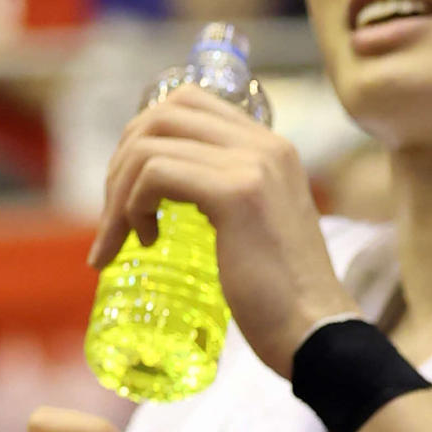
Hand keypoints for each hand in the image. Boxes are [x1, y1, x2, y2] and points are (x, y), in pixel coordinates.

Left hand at [87, 84, 357, 376]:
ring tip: (123, 236)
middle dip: (121, 160)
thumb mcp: (257, 223)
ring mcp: (253, 165)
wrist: (315, 329)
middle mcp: (266, 145)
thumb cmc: (281, 293)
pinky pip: (155, 175)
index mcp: (272, 146)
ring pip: (149, 146)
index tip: (132, 185)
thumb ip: (227, 192)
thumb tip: (163, 186)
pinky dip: (131, 207)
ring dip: (117, 191)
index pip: (189, 101)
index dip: (144, 134)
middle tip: (115, 213)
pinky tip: (145, 241)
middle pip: (162, 114)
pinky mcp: (237, 195)